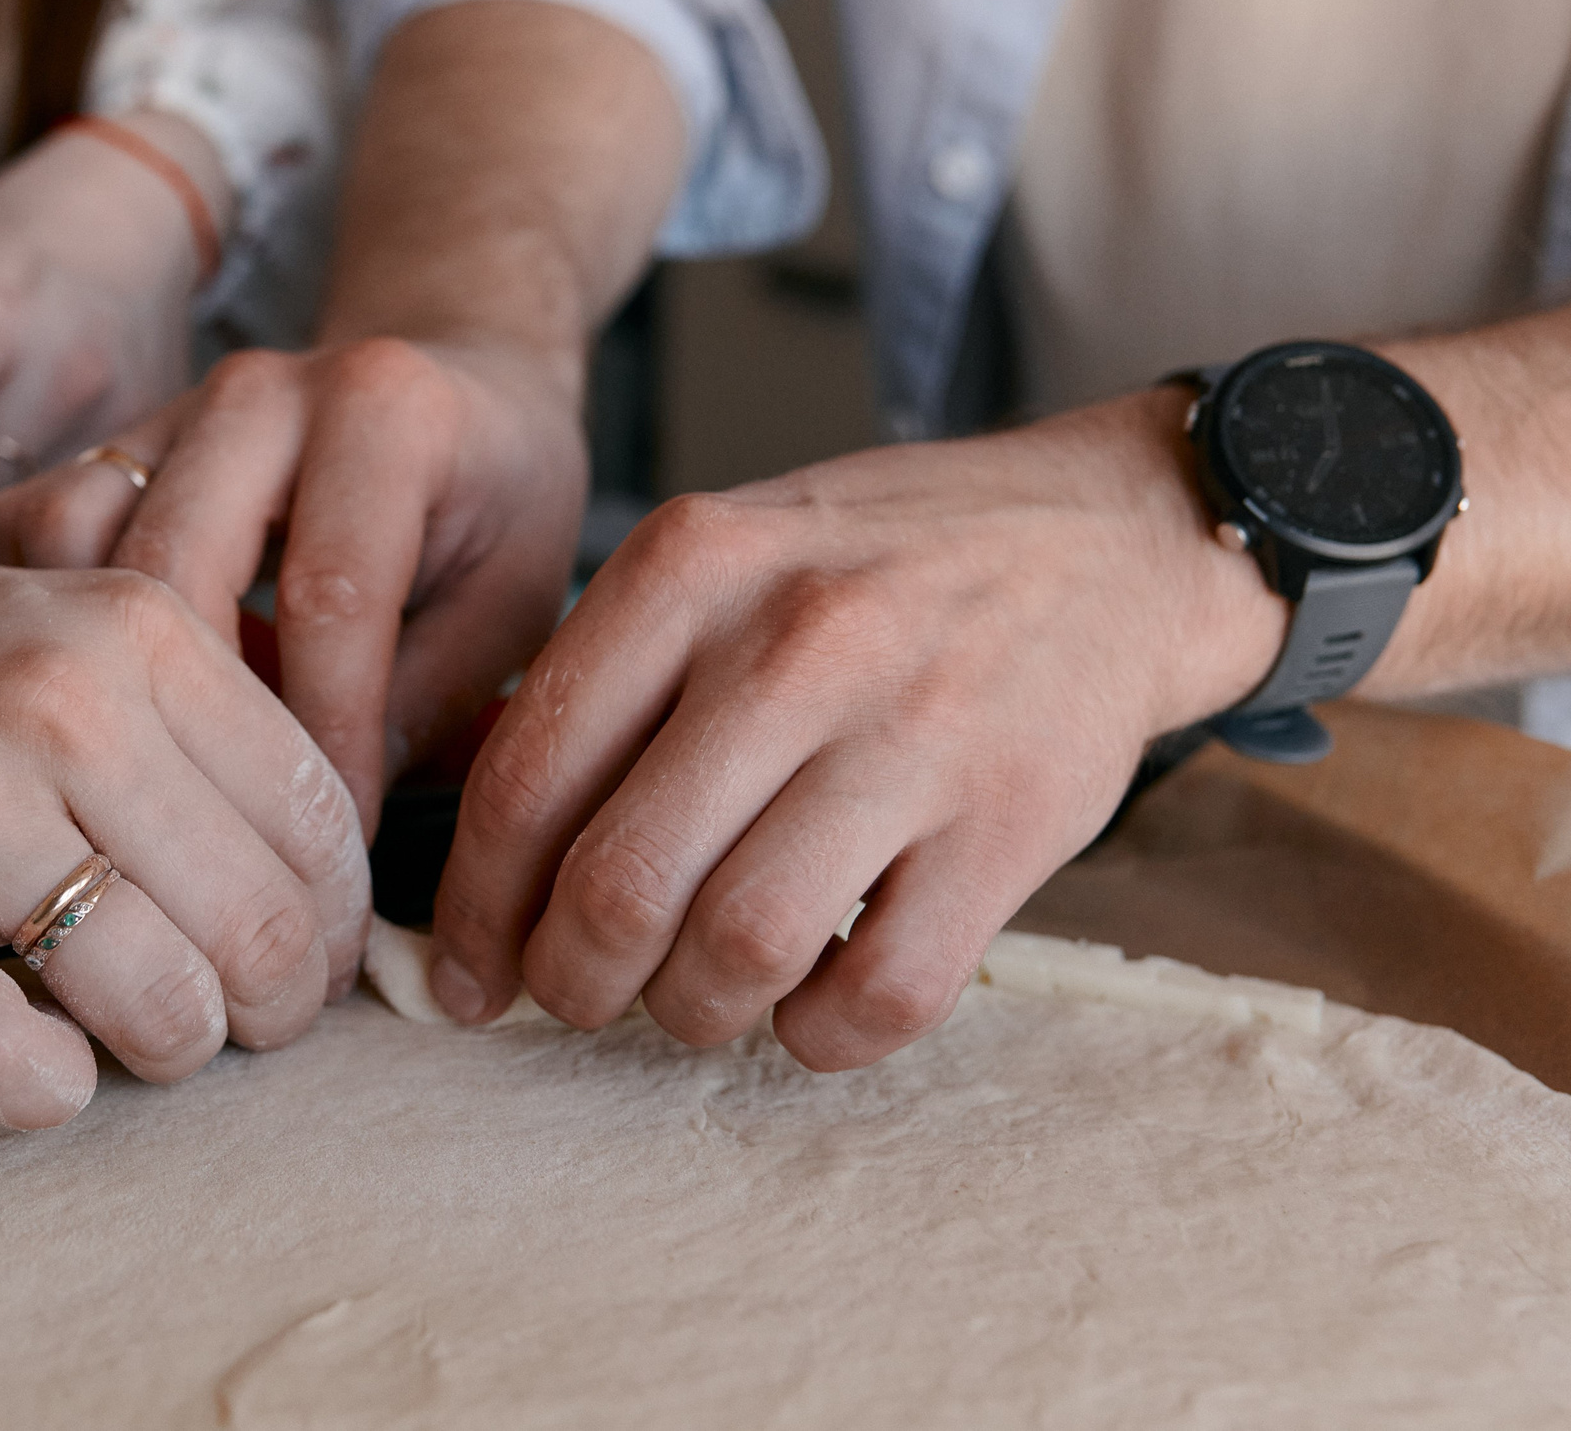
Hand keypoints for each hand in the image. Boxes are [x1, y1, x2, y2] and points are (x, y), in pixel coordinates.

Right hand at [0, 334, 588, 837]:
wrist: (457, 382)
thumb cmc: (495, 510)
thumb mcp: (508, 606)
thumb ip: (425, 705)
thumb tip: (325, 843)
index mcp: (384, 411)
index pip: (330, 598)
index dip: (327, 746)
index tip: (332, 863)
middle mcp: (262, 393)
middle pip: (175, 567)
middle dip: (194, 730)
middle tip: (229, 847)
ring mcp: (169, 410)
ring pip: (72, 539)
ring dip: (95, 676)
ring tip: (149, 783)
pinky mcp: (107, 445)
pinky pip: (32, 533)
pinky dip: (48, 629)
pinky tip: (94, 716)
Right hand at [0, 552, 369, 1129]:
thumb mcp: (77, 627)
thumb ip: (199, 722)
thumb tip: (326, 885)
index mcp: (140, 629)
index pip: (318, 814)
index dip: (341, 921)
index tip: (317, 961)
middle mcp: (61, 701)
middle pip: (260, 921)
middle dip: (277, 1009)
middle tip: (245, 1026)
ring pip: (157, 998)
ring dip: (172, 1055)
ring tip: (142, 1042)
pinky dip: (44, 1093)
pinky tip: (45, 1073)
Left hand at [427, 389, 1287, 1067]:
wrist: (1105, 536)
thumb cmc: (874, 569)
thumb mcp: (721, 558)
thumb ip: (606, 683)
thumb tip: (490, 867)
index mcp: (689, 567)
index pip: (524, 779)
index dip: (476, 910)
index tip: (465, 972)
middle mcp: (794, 642)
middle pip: (618, 885)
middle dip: (572, 980)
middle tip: (579, 996)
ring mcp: (913, 731)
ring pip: (740, 949)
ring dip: (692, 1011)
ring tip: (697, 995)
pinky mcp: (1013, 821)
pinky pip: (880, 993)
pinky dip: (819, 1034)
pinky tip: (809, 1001)